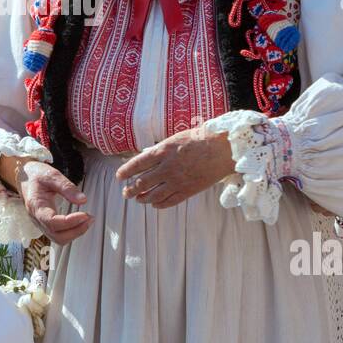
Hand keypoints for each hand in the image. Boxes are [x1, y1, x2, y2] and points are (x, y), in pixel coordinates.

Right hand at [10, 159, 91, 244]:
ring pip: (58, 238)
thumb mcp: (52, 175)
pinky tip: (79, 222)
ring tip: (87, 220)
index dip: (70, 222)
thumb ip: (67, 187)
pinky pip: (58, 234)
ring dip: (75, 233)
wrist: (25, 177)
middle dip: (76, 231)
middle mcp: (37, 218)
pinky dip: (71, 232)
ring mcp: (40, 223)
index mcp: (36, 206)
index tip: (85, 215)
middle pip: (56, 236)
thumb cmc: (36, 175)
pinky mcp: (45, 224)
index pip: (52, 222)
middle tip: (89, 218)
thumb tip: (83, 200)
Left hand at [115, 124, 235, 207]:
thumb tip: (146, 157)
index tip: (120, 177)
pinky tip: (154, 204)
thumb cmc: (200, 139)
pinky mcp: (188, 190)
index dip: (126, 171)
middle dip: (131, 189)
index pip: (137, 164)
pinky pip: (169, 201)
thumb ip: (160, 149)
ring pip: (154, 194)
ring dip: (143, 198)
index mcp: (162, 151)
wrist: (222, 148)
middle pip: (142, 182)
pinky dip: (159, 204)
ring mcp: (177, 181)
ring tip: (138, 199)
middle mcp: (167, 167)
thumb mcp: (175, 138)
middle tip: (126, 193)